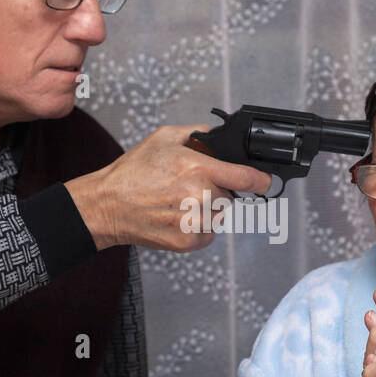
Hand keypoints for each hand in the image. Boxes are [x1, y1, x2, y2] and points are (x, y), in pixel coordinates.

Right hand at [65, 124, 272, 251]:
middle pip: (230, 196)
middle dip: (217, 190)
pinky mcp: (188, 241)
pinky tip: (176, 216)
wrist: (108, 206)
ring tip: (179, 202)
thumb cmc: (133, 173)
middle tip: (190, 187)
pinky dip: (198, 227)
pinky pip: (208, 233)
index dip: (261, 181)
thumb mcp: (164, 138)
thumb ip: (196, 134)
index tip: (266, 182)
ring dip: (207, 209)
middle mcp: (200, 196)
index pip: (246, 178)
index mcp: (198, 169)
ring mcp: (195, 222)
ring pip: (219, 215)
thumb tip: (217, 137)